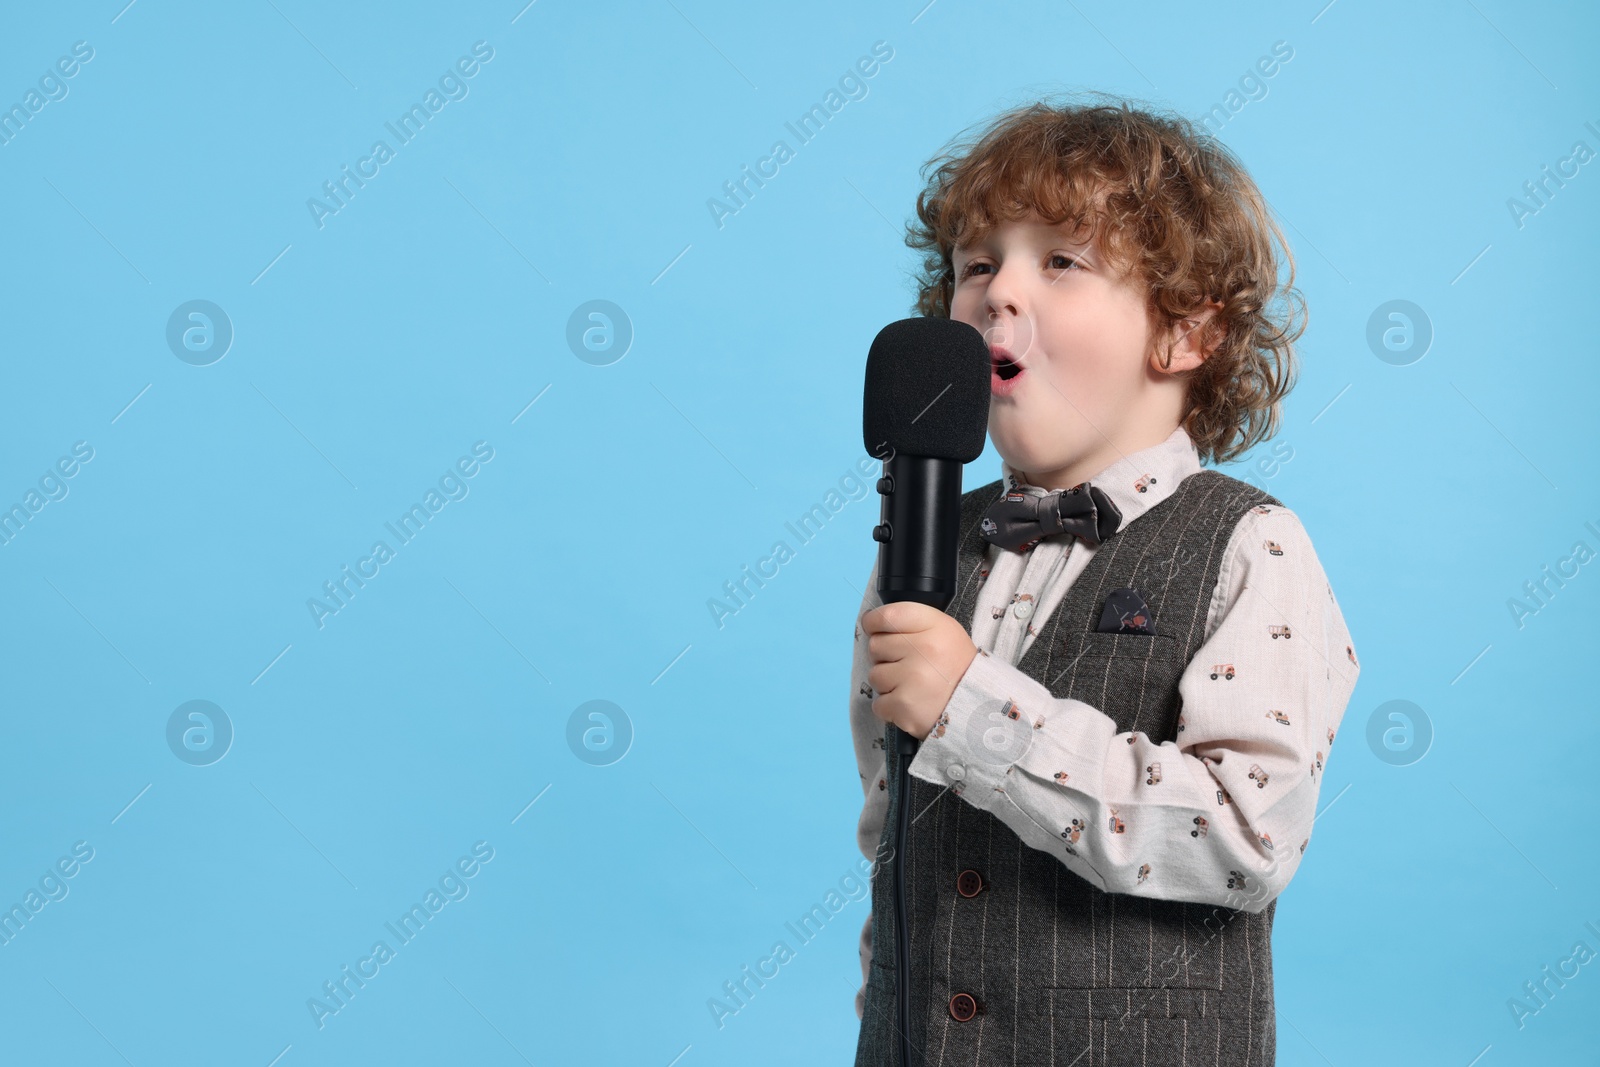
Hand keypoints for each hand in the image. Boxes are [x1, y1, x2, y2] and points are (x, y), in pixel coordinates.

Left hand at [861, 601, 978, 738]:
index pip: (887, 615)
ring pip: (875, 676)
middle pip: (875, 645)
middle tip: (909, 665)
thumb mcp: (944, 631)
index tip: (875, 629)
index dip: (873, 622)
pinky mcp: (905, 706)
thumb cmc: (954, 667)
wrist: (977, 706)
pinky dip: (890, 707)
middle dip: (886, 657)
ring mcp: (913, 678)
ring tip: (913, 686)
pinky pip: (878, 704)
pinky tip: (911, 703)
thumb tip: (871, 624)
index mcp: (935, 626)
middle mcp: (924, 649)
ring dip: (888, 684)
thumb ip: (911, 622)